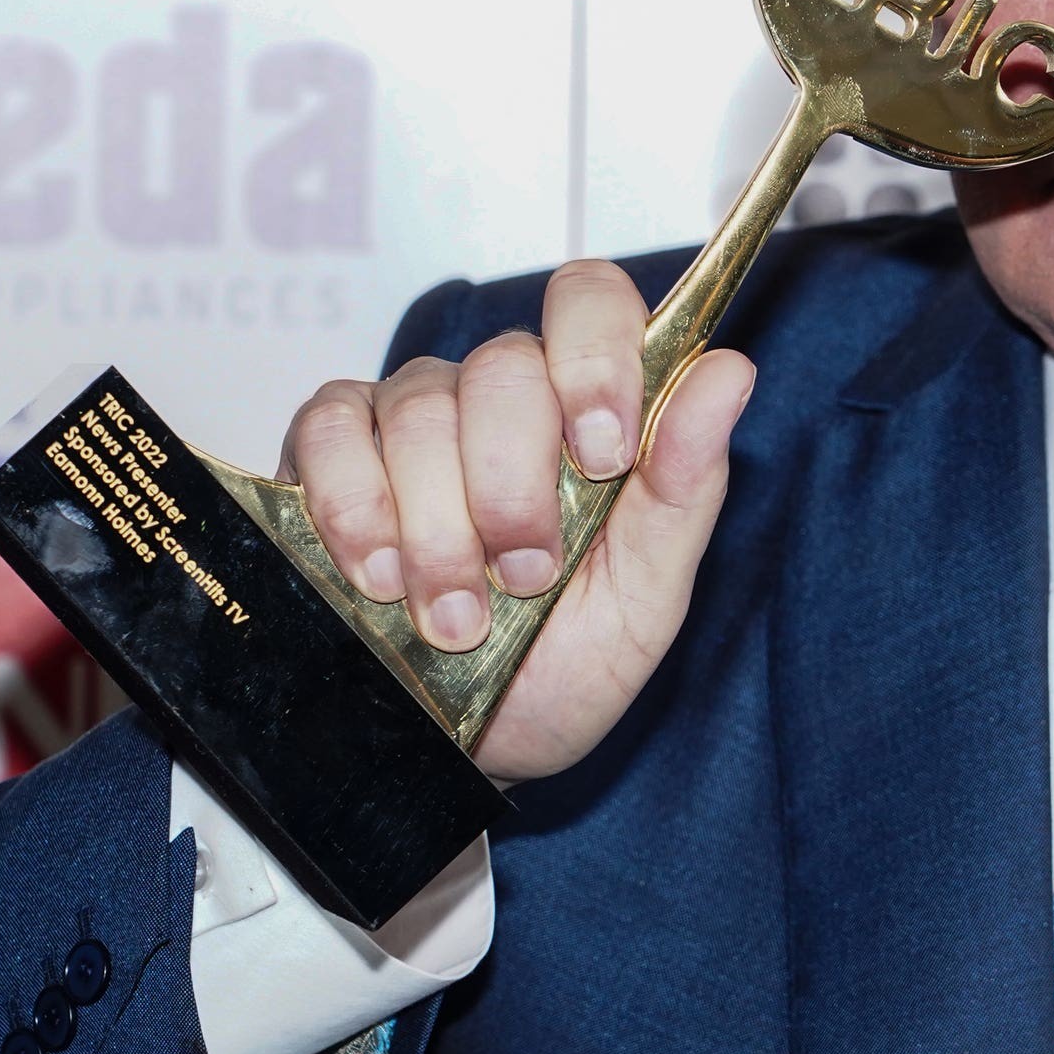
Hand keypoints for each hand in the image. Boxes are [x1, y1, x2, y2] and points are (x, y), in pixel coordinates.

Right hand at [278, 261, 756, 782]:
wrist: (469, 751)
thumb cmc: (564, 663)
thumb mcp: (647, 594)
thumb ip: (686, 483)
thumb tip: (729, 372)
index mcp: (583, 408)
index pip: (589, 301)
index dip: (594, 356)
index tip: (602, 455)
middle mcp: (495, 394)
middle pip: (502, 366)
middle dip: (513, 486)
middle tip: (523, 577)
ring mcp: (405, 415)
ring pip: (418, 408)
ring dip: (439, 527)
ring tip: (455, 616)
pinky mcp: (324, 452)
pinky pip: (329, 430)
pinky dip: (356, 508)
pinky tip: (378, 577)